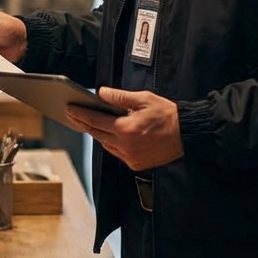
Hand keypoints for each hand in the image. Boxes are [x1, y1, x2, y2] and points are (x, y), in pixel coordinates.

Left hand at [64, 87, 183, 171]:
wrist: (188, 134)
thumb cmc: (167, 114)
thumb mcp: (143, 99)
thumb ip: (119, 97)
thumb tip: (101, 93)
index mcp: (126, 129)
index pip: (94, 121)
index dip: (79, 114)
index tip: (69, 108)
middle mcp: (125, 146)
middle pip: (96, 134)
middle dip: (83, 123)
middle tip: (73, 114)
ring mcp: (130, 157)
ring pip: (105, 145)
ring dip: (97, 134)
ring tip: (89, 123)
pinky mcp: (136, 164)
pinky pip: (117, 153)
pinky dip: (111, 143)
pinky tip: (108, 134)